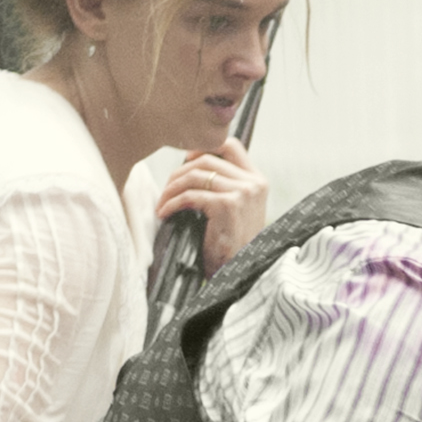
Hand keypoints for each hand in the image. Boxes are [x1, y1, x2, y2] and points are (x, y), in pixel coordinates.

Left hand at [155, 139, 271, 270]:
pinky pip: (190, 195)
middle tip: (167, 189)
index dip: (203, 148)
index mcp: (258, 181)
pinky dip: (172, 203)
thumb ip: (224, 186)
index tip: (185, 162)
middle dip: (179, 171)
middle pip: (207, 158)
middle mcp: (253, 183)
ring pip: (195, 174)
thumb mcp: (236, 210)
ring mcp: (242, 193)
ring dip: (172, 187)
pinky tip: (165, 213)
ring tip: (163, 203)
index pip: (230, 146)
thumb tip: (190, 165)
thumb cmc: (232, 246)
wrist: (239, 275)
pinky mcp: (227, 205)